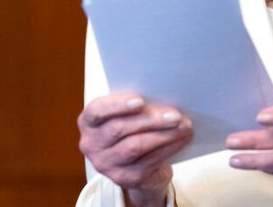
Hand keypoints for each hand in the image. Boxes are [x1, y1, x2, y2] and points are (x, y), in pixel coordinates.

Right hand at [77, 93, 192, 206]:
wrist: (136, 162)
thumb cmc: (132, 127)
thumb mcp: (127, 113)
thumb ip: (136, 104)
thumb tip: (163, 93)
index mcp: (88, 122)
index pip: (96, 111)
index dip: (117, 105)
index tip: (140, 100)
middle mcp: (92, 144)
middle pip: (119, 129)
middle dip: (150, 120)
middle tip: (175, 114)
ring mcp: (107, 164)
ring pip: (136, 146)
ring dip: (164, 134)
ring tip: (184, 125)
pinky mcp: (125, 178)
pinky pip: (149, 161)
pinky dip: (169, 148)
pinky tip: (182, 138)